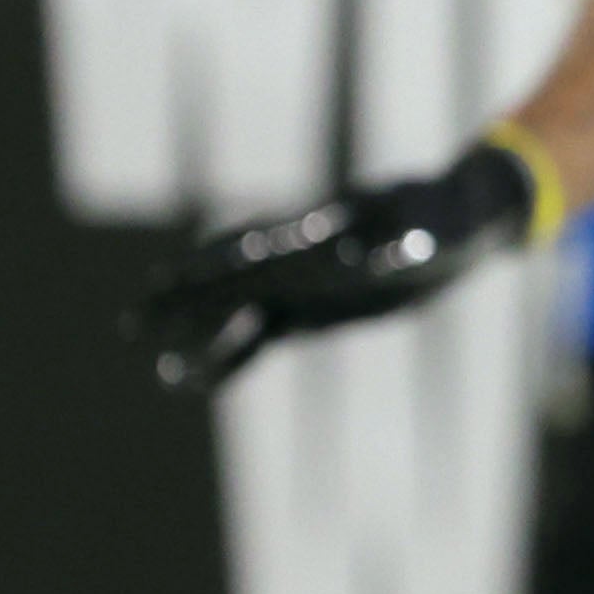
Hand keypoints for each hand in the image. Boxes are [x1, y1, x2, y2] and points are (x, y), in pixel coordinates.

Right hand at [133, 139, 539, 390]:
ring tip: (154, 356)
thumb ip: (414, 242)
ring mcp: (299, 282)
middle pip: (234, 277)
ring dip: (196, 330)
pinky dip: (228, 356)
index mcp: (326, 227)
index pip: (267, 246)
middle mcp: (301, 255)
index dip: (226, 260)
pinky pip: (258, 335)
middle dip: (188, 297)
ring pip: (236, 309)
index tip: (182, 274)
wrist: (457, 220)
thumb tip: (398, 254)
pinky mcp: (307, 308)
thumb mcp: (440, 228)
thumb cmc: (450, 216)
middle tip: (135, 318)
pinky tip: (190, 378)